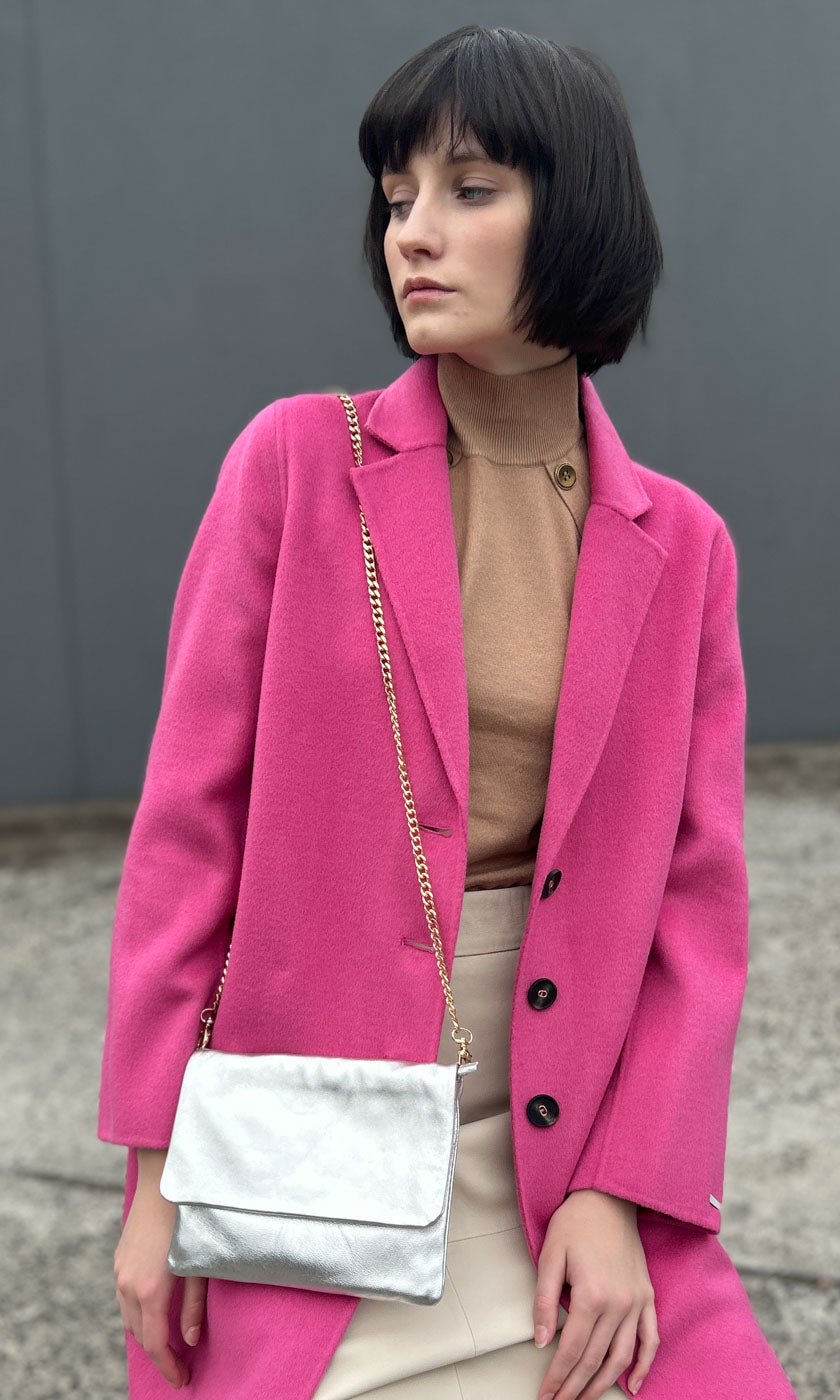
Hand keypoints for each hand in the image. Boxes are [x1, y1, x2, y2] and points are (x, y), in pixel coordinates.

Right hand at [113, 1150, 207, 1389]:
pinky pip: (124, 1298)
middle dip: (158, 1353)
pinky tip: (154, 1312)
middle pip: (140, 1334)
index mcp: (150, 1290)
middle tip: (179, 1366)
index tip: (182, 1380)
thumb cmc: (189, 1219)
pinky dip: (138, 1313)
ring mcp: (120, 1271)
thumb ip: (194, 1305)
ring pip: (129, 1317)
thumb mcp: (199, 1265)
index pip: (155, 1344)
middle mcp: (128, 1285)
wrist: (163, 1180)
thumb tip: (191, 1339)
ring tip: (168, 1343)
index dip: (168, 1366)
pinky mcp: (119, 1259)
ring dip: (147, 1333)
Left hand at [532, 1188, 658, 1398]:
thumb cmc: (575, 1222)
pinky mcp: (647, 1297)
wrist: (610, 1197)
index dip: (557, 1377)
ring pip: (622, 1357)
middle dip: (575, 1388)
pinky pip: (651, 1339)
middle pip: (594, 1359)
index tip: (545, 1395)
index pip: (571, 1350)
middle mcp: (618, 1305)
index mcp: (591, 1295)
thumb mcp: (550, 1256)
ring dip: (604, 1384)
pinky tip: (635, 1386)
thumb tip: (542, 1341)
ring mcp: (637, 1302)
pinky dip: (645, 1365)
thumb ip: (545, 1301)